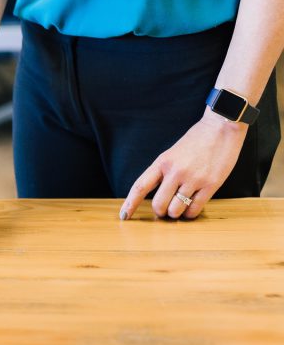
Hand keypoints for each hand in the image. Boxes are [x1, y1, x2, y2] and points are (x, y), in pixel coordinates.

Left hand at [120, 109, 247, 219]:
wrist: (221, 128)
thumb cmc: (195, 141)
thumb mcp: (171, 154)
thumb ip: (162, 172)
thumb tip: (155, 195)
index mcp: (162, 162)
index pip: (140, 187)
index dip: (130, 204)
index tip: (124, 216)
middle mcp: (175, 171)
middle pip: (158, 204)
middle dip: (160, 212)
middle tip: (164, 211)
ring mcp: (193, 179)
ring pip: (176, 210)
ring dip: (176, 214)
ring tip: (180, 209)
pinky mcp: (211, 185)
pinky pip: (195, 209)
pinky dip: (190, 214)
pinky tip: (191, 209)